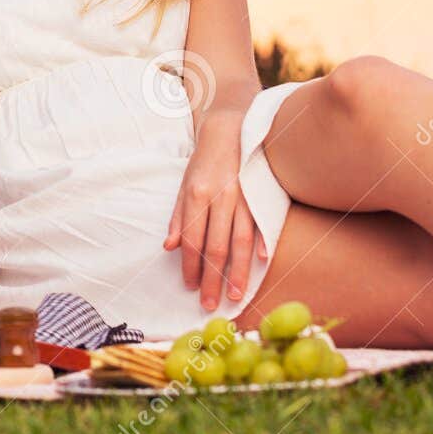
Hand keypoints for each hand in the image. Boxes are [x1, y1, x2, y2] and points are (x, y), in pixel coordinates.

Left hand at [163, 108, 266, 311]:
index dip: (190, 266)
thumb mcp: (183, 185)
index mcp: (196, 196)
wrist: (231, 128)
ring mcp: (243, 198)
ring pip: (241, 243)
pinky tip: (262, 264)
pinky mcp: (261, 195)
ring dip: (238, 273)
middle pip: (215, 248)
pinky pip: (262, 225)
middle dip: (212, 280)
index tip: (189, 286)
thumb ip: (178, 217)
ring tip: (236, 296)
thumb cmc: (203, 162)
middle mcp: (220, 198)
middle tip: (211, 304)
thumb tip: (170, 247)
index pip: (191, 240)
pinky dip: (262, 245)